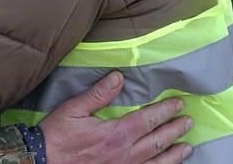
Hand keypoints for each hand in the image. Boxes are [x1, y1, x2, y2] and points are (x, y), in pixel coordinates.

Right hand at [40, 72, 193, 163]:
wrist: (44, 162)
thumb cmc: (57, 136)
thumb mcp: (74, 109)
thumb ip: (99, 94)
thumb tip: (119, 77)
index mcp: (116, 134)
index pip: (148, 120)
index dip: (165, 111)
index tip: (178, 104)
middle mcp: (125, 154)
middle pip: (158, 141)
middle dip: (175, 130)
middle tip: (188, 122)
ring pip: (157, 162)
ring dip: (174, 154)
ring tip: (187, 147)